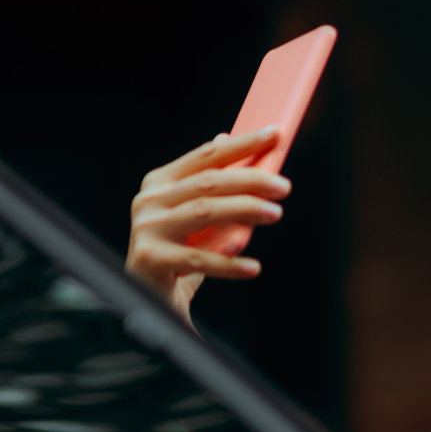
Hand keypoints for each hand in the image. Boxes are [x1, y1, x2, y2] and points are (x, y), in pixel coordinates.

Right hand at [125, 126, 289, 321]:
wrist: (151, 297)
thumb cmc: (178, 254)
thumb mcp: (196, 217)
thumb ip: (209, 185)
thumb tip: (226, 140)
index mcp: (161, 183)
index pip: (206, 157)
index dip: (241, 145)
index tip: (274, 134)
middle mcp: (150, 201)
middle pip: (208, 183)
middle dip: (250, 180)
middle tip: (283, 186)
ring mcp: (147, 228)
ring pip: (204, 212)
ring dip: (244, 210)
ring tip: (275, 213)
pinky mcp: (149, 258)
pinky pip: (197, 260)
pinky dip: (228, 264)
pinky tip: (253, 267)